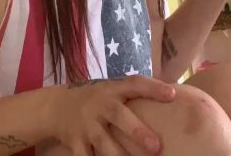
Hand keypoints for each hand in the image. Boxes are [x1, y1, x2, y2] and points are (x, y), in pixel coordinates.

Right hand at [51, 76, 175, 155]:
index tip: (172, 95)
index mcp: (112, 89)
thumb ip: (133, 93)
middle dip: (137, 132)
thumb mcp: (111, 89)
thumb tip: (173, 96)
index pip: (134, 84)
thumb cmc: (96, 99)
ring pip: (104, 144)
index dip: (153, 88)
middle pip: (119, 116)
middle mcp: (100, 105)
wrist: (56, 107)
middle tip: (156, 147)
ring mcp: (87, 125)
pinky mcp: (76, 142)